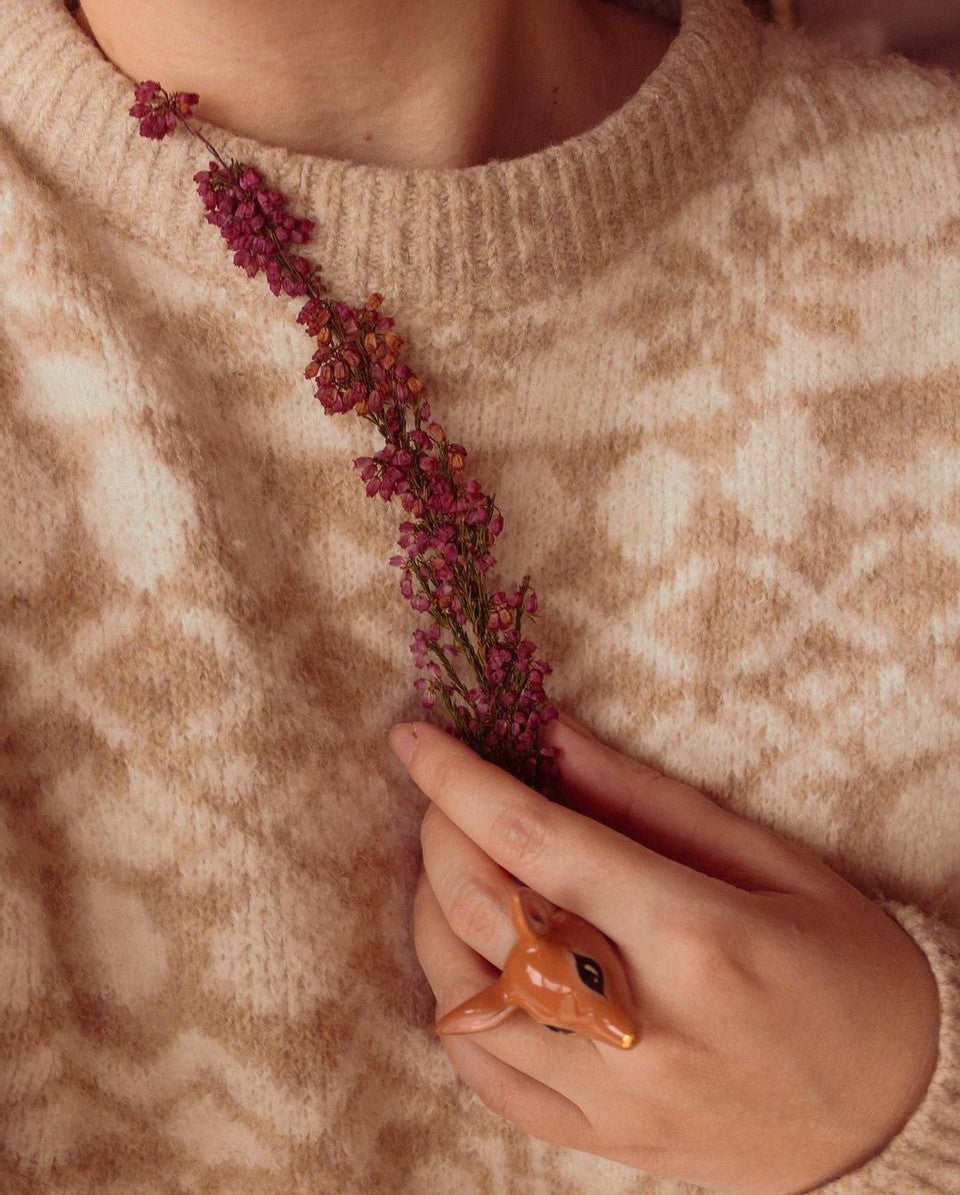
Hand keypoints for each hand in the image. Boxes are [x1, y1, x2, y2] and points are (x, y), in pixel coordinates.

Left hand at [388, 715, 940, 1194]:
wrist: (898, 1109)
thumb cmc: (847, 967)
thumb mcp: (769, 860)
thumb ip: (646, 798)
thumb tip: (550, 736)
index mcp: (689, 934)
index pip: (534, 840)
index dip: (459, 779)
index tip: (415, 738)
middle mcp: (638, 1023)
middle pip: (485, 911)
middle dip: (440, 833)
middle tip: (442, 795)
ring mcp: (612, 1097)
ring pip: (462, 996)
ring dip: (433, 913)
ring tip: (450, 865)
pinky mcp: (602, 1140)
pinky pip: (487, 1077)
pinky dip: (454, 1002)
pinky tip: (465, 957)